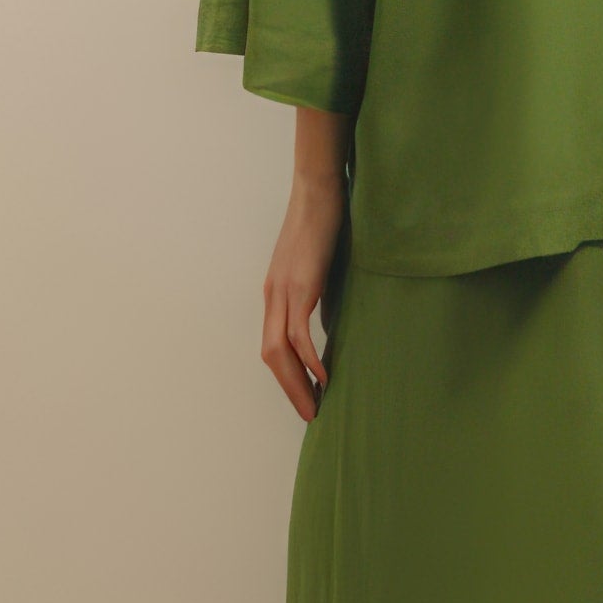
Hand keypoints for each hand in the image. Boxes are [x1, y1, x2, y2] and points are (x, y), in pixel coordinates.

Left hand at [262, 109, 348, 419]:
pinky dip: (309, 359)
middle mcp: (273, 295)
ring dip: (296, 383)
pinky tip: (325, 376)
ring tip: (316, 405)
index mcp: (276, 292)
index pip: (274, 346)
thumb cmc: (324, 222)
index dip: (287, 376)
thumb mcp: (319, 265)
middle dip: (290, 389)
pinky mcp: (300, 284)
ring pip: (280, 351)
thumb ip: (319, 294)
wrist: (318, 188)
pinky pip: (299, 332)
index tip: (306, 397)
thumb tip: (331, 323)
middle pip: (271, 356)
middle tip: (310, 414)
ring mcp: (283, 290)